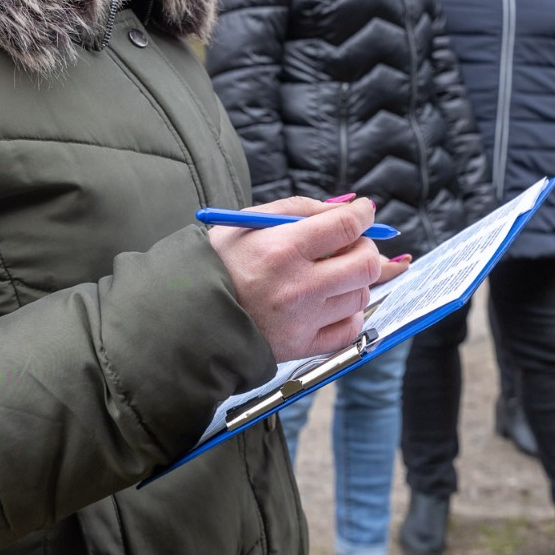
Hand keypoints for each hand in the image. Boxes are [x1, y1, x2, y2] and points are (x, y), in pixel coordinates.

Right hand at [210, 197, 409, 362]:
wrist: (188, 313)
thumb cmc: (220, 261)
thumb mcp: (250, 220)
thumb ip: (301, 208)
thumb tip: (347, 207)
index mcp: (282, 249)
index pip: (346, 226)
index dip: (363, 214)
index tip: (364, 211)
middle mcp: (296, 287)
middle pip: (364, 264)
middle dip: (366, 247)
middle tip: (353, 243)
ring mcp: (302, 321)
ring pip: (360, 295)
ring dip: (355, 280)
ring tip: (331, 273)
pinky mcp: (301, 346)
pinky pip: (349, 330)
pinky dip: (349, 313)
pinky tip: (332, 302)